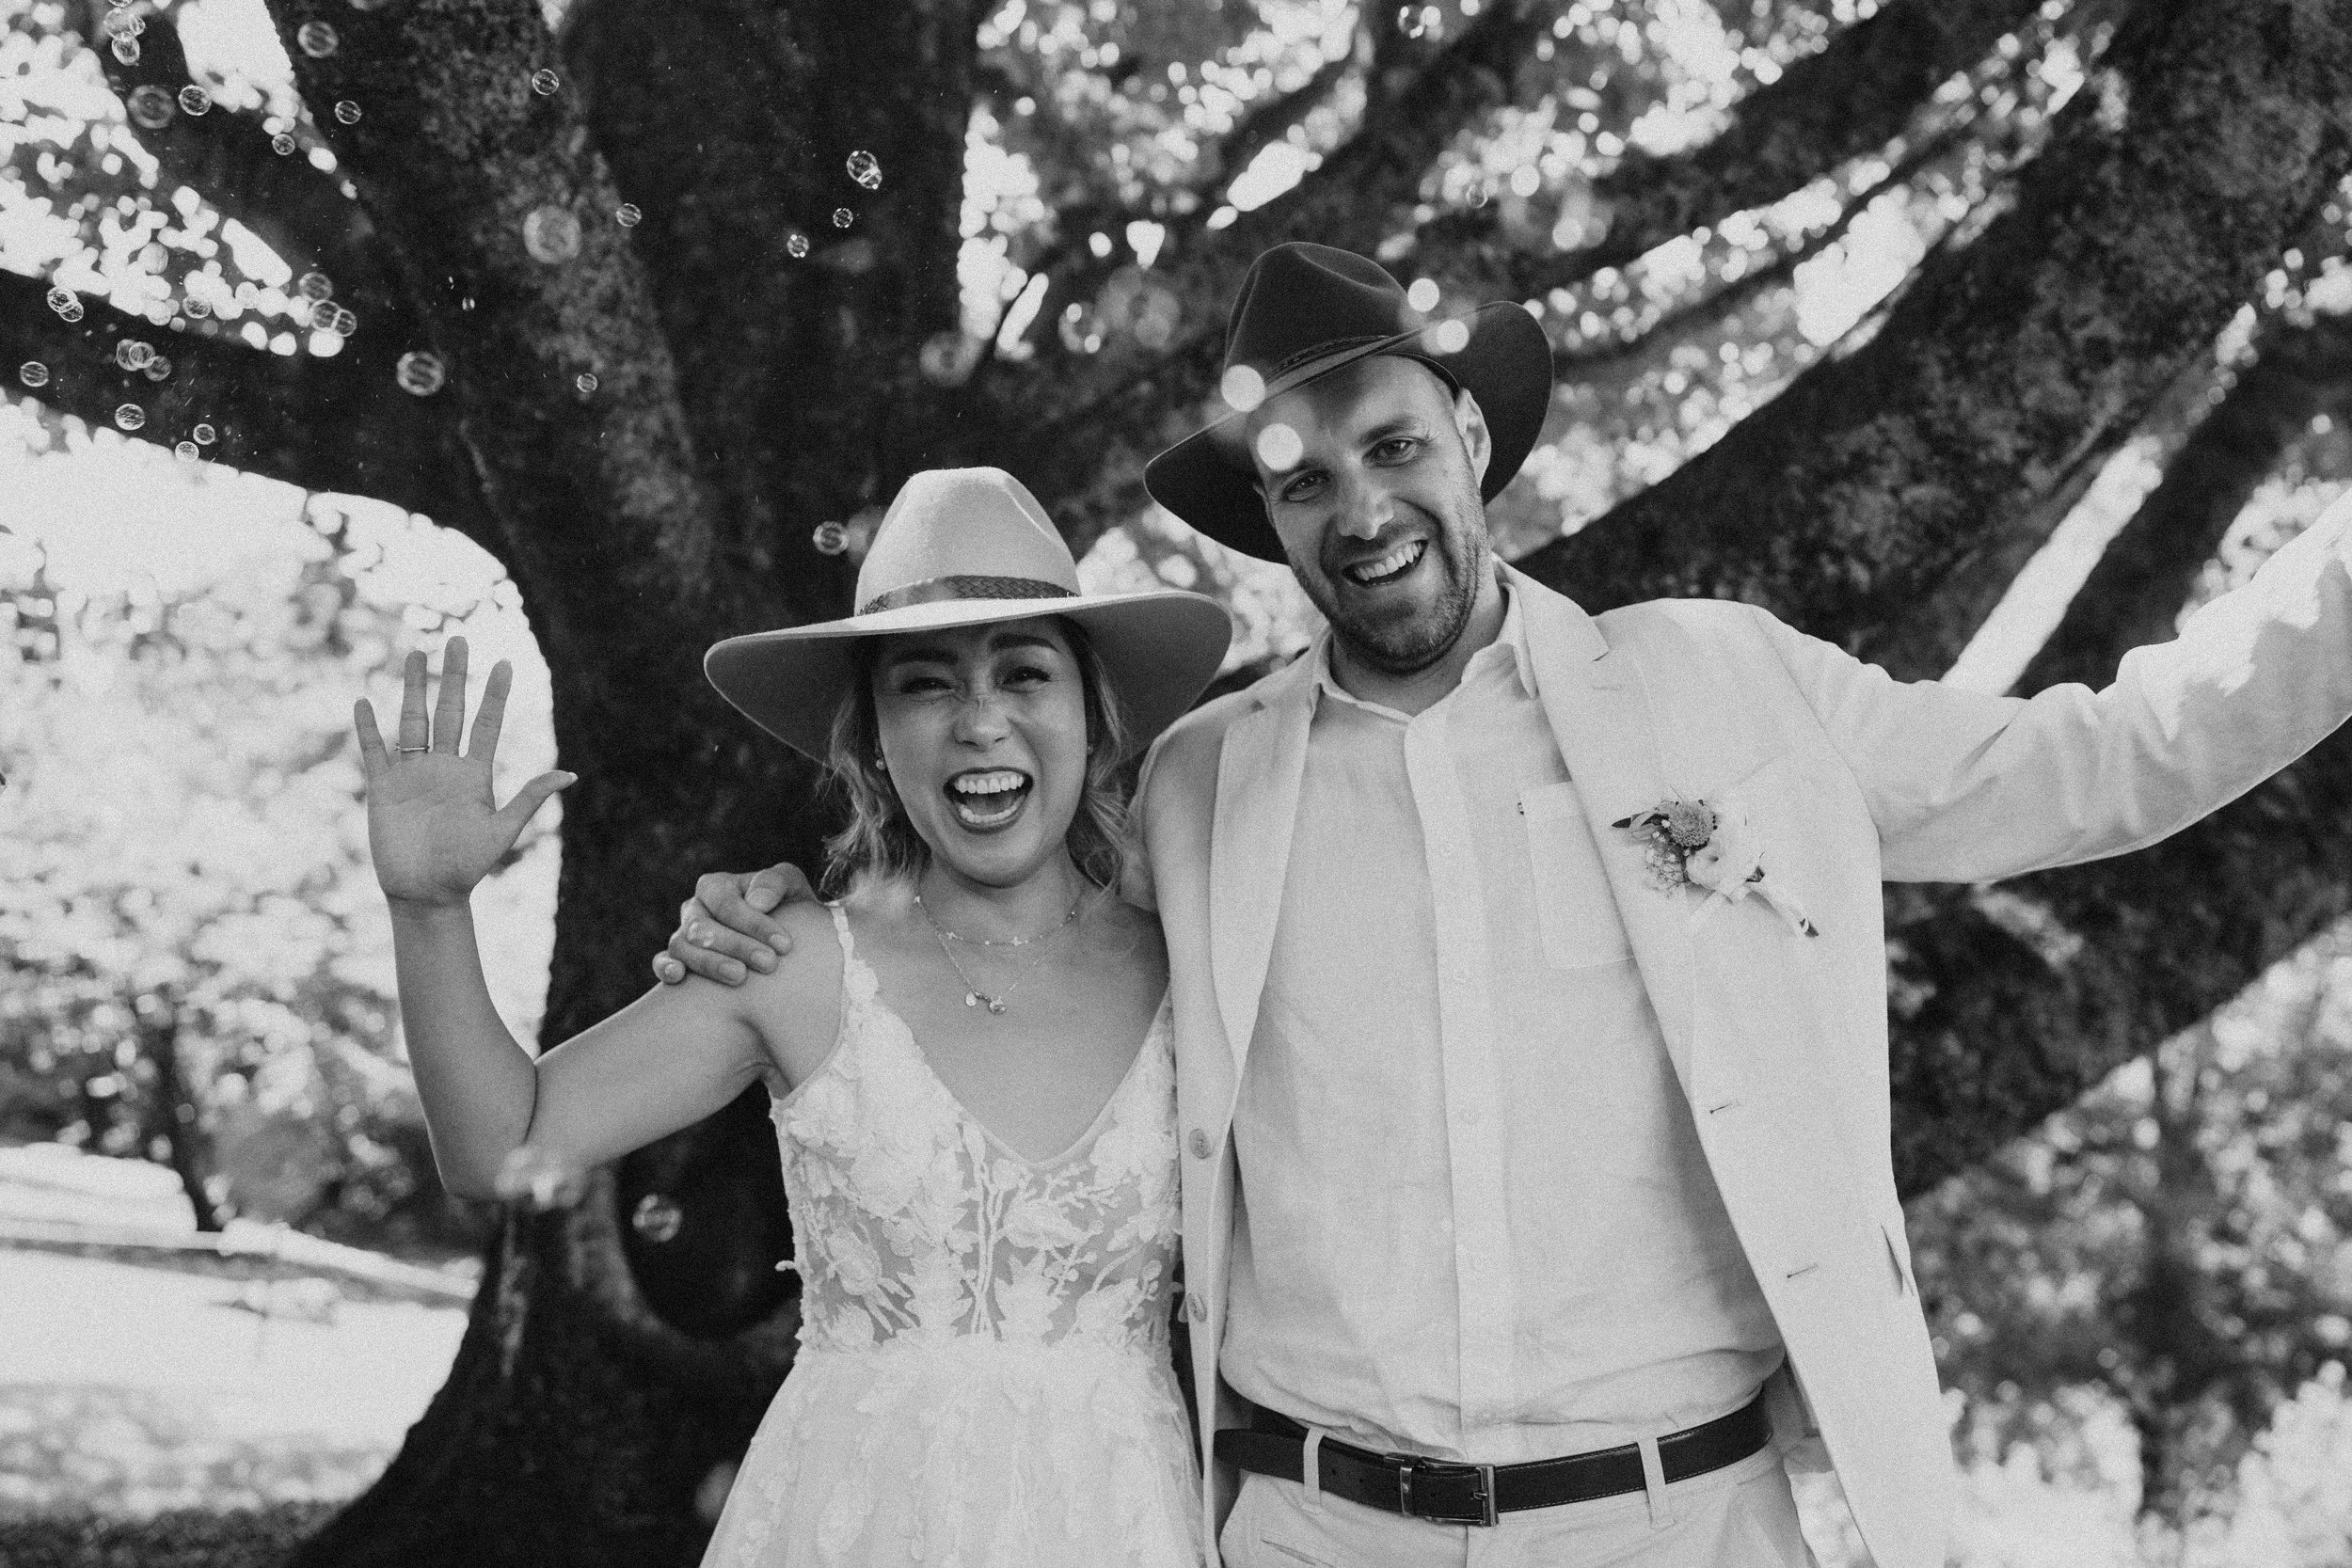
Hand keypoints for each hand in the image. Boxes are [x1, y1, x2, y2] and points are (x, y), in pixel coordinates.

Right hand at [355, 638, 573, 909]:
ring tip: (415, 654)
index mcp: (474, 775)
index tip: (504, 664)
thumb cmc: (468, 866)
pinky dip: (368, 729)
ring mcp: (413, 775)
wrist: (427, 893)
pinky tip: (364, 702)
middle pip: (449, 712)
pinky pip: (375, 752)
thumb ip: (529, 798)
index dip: (494, 695)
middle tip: (458, 641)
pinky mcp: (383, 789)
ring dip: (412, 689)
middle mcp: (444, 767)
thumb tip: (571, 774)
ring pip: (412, 721)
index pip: (486, 725)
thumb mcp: (502, 830)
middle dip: (454, 677)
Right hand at [653, 864, 813, 984]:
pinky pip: (661, 962)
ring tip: (740, 977)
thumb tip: (756, 902)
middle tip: (769, 964)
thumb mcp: (791, 887)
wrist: (786, 940)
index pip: (726, 902)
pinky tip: (679, 977)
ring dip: (710, 963)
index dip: (754, 923)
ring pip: (682, 947)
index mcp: (716, 886)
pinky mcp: (678, 961)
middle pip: (703, 927)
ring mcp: (682, 936)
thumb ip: (775, 883)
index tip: (784, 945)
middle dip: (737, 945)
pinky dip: (665, 968)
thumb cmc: (789, 910)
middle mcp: (695, 909)